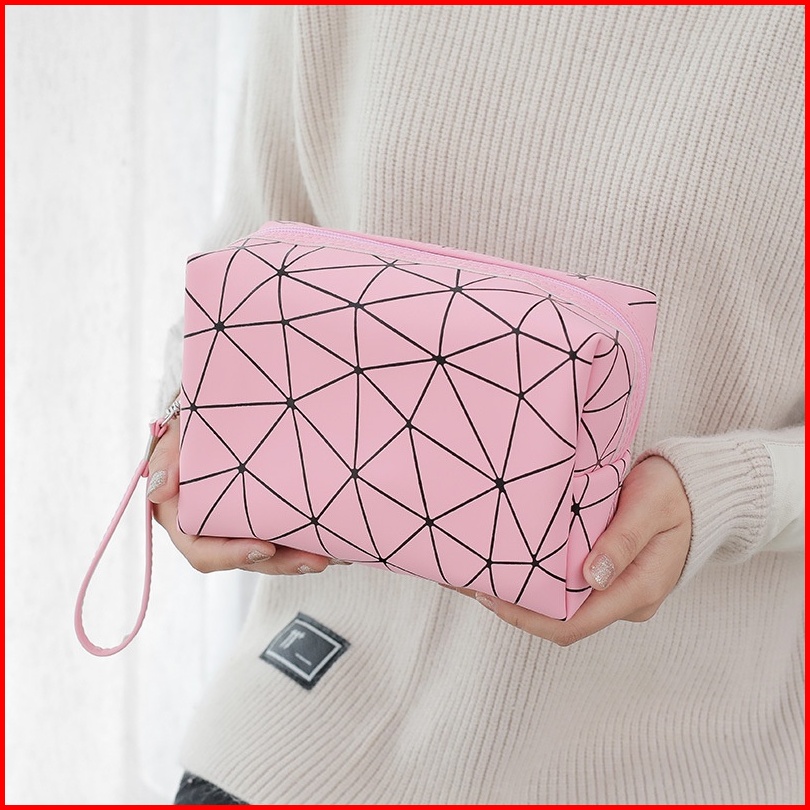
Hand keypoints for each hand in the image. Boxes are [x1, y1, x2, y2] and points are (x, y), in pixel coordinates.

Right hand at [146, 416, 334, 574]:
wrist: (222, 408)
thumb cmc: (194, 421)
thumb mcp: (177, 432)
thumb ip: (167, 458)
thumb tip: (158, 490)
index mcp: (184, 518)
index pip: (203, 551)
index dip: (232, 555)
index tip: (265, 547)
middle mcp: (212, 529)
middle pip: (247, 558)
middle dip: (282, 563)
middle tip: (318, 560)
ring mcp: (240, 525)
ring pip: (272, 553)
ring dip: (302, 556)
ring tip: (336, 553)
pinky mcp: (264, 515)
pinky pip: (287, 533)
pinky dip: (310, 537)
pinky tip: (339, 536)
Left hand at [455, 455, 691, 644]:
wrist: (699, 490)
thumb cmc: (675, 493)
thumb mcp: (651, 506)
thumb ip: (624, 539)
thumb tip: (591, 576)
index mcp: (638, 590)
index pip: (573, 624)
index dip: (526, 617)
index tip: (489, 595)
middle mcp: (624, 600)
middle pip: (560, 620)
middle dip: (514, 607)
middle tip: (470, 580)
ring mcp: (616, 591)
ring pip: (561, 607)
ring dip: (521, 595)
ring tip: (480, 571)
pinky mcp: (608, 577)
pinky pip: (567, 589)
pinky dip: (536, 580)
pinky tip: (509, 562)